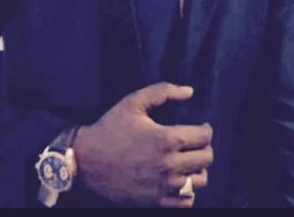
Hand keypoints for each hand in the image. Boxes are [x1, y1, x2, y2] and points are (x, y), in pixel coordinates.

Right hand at [73, 82, 212, 206]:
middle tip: (195, 142)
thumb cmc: (110, 127)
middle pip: (206, 158)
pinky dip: (188, 190)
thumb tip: (190, 91)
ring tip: (188, 160)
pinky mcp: (156, 202)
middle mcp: (169, 165)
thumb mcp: (134, 102)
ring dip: (198, 169)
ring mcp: (163, 186)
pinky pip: (187, 200)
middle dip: (205, 147)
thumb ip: (163, 91)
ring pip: (201, 181)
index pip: (204, 136)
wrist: (86, 160)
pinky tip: (179, 178)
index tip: (202, 127)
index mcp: (166, 138)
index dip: (206, 129)